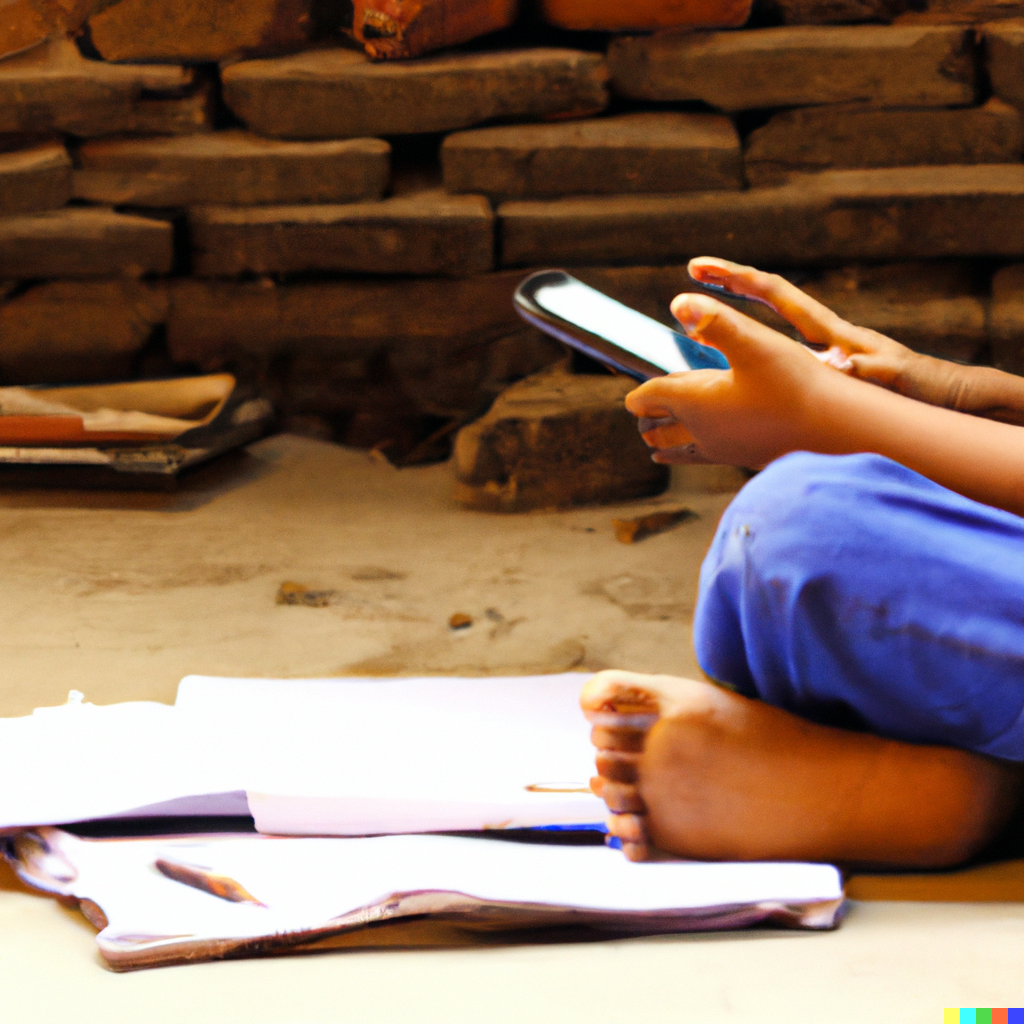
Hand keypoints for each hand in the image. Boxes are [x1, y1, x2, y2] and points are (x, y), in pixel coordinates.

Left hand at [628, 286, 839, 469]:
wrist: (835, 429)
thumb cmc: (794, 383)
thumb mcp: (753, 341)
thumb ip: (714, 320)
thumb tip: (678, 301)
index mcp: (693, 402)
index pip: (649, 399)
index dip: (639, 394)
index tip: (631, 397)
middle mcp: (701, 431)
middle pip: (658, 431)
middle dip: (648, 421)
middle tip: (641, 415)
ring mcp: (722, 450)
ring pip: (680, 452)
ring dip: (667, 443)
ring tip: (656, 446)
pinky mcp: (744, 459)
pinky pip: (707, 458)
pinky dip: (695, 452)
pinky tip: (707, 448)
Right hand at [688, 257, 959, 405]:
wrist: (943, 399)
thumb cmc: (921, 389)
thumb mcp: (893, 379)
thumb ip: (867, 368)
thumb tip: (839, 362)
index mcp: (830, 330)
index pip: (776, 293)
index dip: (737, 278)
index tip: (700, 270)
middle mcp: (821, 335)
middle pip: (766, 300)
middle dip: (727, 286)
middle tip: (690, 279)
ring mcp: (821, 354)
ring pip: (767, 331)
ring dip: (733, 324)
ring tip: (693, 330)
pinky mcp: (823, 376)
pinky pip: (774, 360)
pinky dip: (748, 359)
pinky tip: (729, 374)